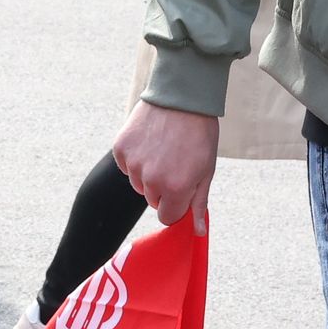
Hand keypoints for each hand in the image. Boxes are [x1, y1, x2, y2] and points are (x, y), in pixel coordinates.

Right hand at [112, 100, 218, 226]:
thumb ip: (198, 203)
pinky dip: (136, 158)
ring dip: (148, 173)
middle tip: (175, 162)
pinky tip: (149, 141)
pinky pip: (126, 166)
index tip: (183, 187)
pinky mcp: (121, 149)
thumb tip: (196, 232)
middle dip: (164, 188)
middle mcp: (151, 180)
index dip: (177, 204)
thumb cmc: (199, 134)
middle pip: (152, 200)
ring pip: (138, 183)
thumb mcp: (206, 170)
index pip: (167, 217)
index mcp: (175, 188)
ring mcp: (133, 164)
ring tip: (163, 149)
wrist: (181, 96)